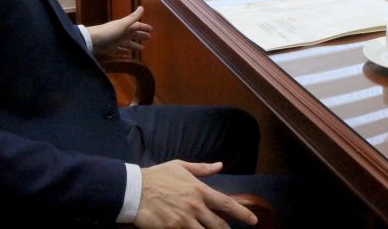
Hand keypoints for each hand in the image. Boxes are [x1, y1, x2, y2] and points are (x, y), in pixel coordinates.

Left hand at [87, 6, 150, 56]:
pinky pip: (120, 49)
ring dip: (135, 45)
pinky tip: (128, 54)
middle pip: (133, 34)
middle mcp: (121, 32)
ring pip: (128, 42)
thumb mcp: (123, 24)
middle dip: (140, 35)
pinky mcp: (111, 48)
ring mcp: (116, 41)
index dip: (144, 27)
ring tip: (142, 49)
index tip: (151, 29)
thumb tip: (142, 7)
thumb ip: (133, 17)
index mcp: (124, 26)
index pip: (137, 26)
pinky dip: (125, 51)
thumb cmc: (108, 32)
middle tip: (149, 38)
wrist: (92, 40)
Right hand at [134, 160, 256, 228]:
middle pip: (219, 225)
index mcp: (199, 190)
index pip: (227, 204)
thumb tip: (220, 165)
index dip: (243, 213)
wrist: (133, 190)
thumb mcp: (180, 167)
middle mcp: (195, 206)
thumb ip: (202, 169)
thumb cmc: (157, 177)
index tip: (253, 220)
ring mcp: (183, 221)